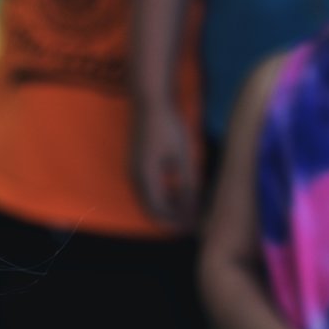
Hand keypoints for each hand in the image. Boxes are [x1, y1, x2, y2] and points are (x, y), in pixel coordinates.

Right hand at [131, 99, 198, 229]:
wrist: (149, 101)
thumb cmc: (168, 126)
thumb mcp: (183, 157)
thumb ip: (188, 185)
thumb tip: (193, 210)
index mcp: (145, 178)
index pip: (159, 212)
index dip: (176, 222)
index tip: (195, 226)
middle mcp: (135, 177)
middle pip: (151, 209)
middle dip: (171, 219)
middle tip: (193, 222)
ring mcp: (133, 170)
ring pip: (148, 200)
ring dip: (167, 207)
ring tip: (189, 208)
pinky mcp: (136, 163)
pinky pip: (147, 189)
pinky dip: (162, 196)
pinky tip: (179, 190)